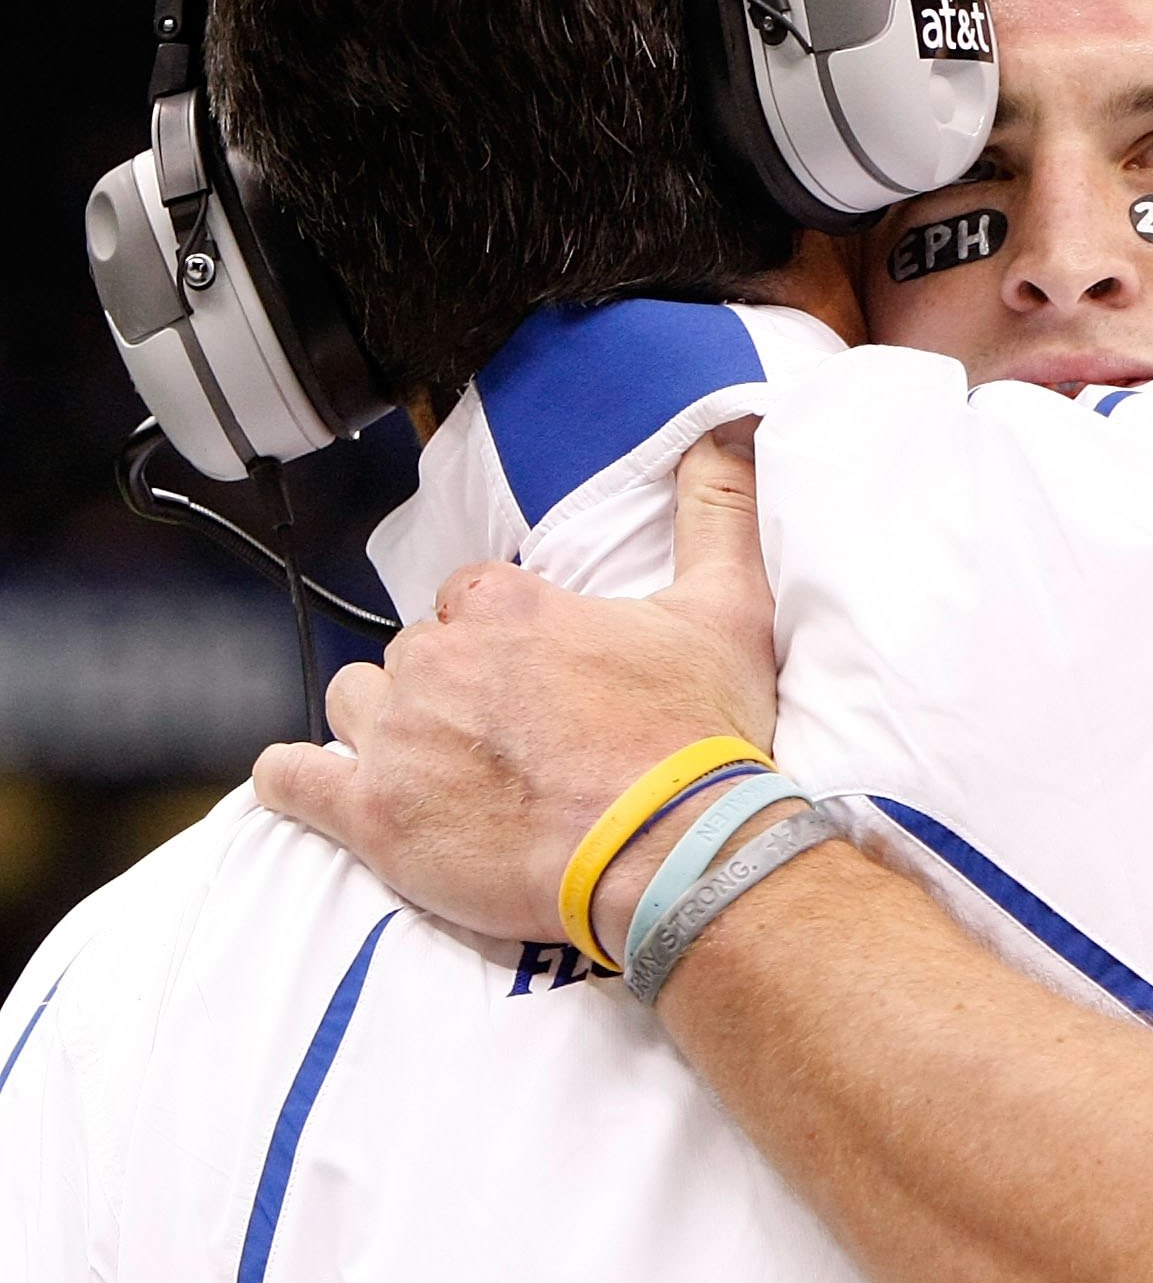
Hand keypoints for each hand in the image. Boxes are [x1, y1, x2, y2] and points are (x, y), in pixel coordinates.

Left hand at [252, 433, 777, 937]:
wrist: (674, 854)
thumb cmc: (698, 740)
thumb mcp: (728, 609)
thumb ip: (718, 510)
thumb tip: (731, 428)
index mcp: (509, 607)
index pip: (466, 598)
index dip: (494, 638)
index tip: (529, 679)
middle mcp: (441, 660)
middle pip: (413, 655)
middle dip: (444, 690)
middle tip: (503, 741)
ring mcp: (400, 737)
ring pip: (355, 704)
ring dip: (381, 727)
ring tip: (431, 768)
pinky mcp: (375, 815)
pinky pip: (295, 781)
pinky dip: (293, 780)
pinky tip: (302, 785)